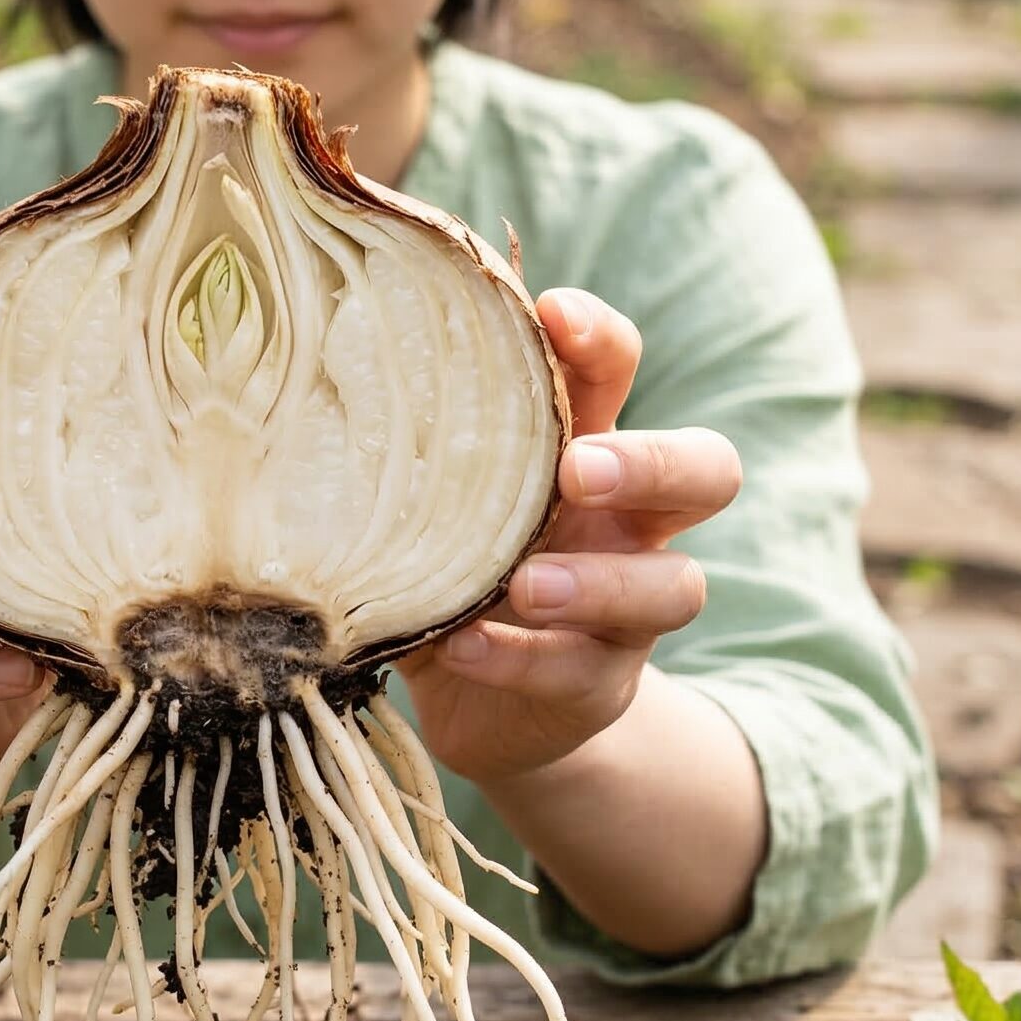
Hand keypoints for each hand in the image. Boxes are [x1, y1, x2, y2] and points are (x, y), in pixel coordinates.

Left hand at [396, 287, 741, 784]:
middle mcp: (629, 524)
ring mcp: (629, 612)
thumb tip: (312, 369)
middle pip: (707, 471)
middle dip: (652, 462)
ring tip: (525, 585)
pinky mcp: (601, 686)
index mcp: (586, 452)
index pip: (619, 373)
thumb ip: (414, 453)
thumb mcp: (436, 503)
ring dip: (597, 581)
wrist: (482, 707)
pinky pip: (580, 671)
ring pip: (671, 588)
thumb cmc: (453, 571)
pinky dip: (519, 658)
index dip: (602, 339)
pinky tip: (463, 646)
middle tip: (580, 467)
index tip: (554, 313)